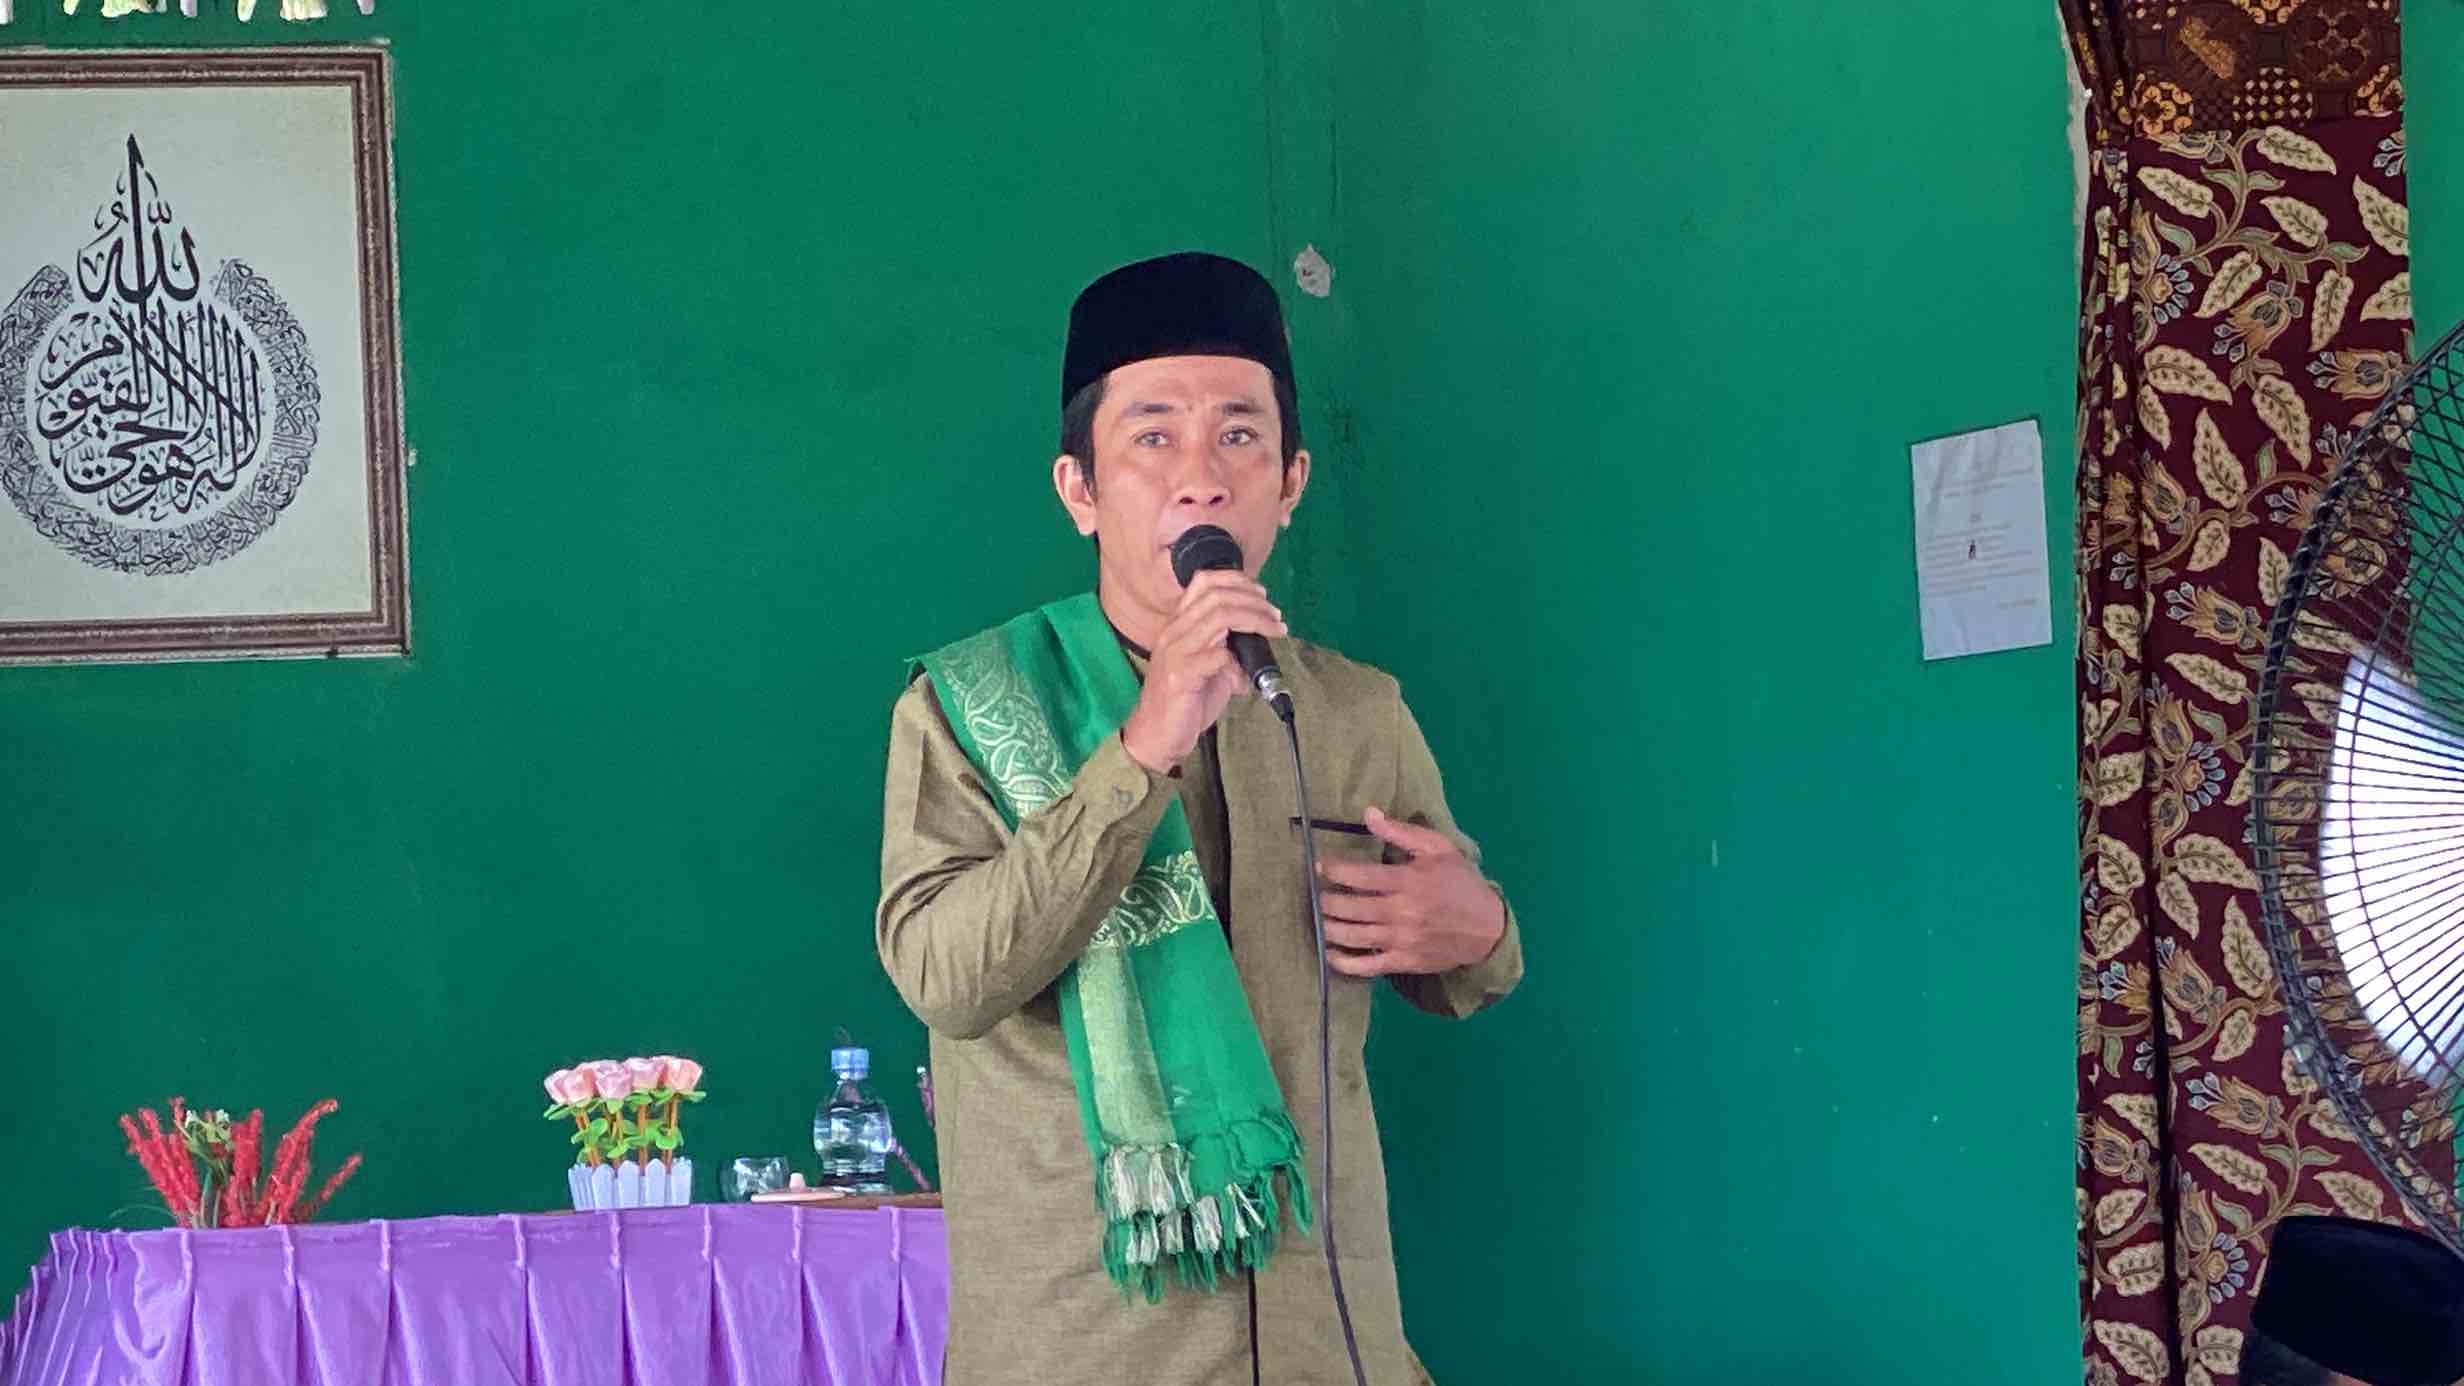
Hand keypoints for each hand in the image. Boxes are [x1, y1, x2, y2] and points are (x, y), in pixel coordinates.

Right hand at [1117, 570, 1286, 772]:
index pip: (1203, 582)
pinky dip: (1239, 665)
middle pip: (1217, 596)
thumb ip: (1225, 644)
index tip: (1261, 593)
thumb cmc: (1185, 699)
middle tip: (1276, 615)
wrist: (1156, 735)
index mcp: (1178, 624)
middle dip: (1254, 601)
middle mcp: (1174, 632)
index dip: (1236, 580)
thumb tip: (1259, 634)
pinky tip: (1244, 682)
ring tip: (1274, 630)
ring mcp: (1175, 652)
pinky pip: (1218, 657)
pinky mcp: (1181, 676)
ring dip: (1255, 620)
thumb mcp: (1206, 663)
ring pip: (1220, 618)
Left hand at [1315, 806, 1505, 976]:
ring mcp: (1401, 940)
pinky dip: (1343, 962)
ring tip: (1320, 919)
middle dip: (1327, 900)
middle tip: (1317, 895)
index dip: (1335, 870)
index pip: (1360, 875)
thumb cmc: (1460, 883)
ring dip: (1329, 928)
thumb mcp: (1438, 848)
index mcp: (1408, 881)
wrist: (1488, 928)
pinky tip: (1330, 953)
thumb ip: (1401, 832)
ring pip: (1353, 936)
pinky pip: (1367, 966)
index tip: (1320, 867)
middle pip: (1350, 907)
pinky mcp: (1404, 962)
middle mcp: (1401, 912)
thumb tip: (1369, 814)